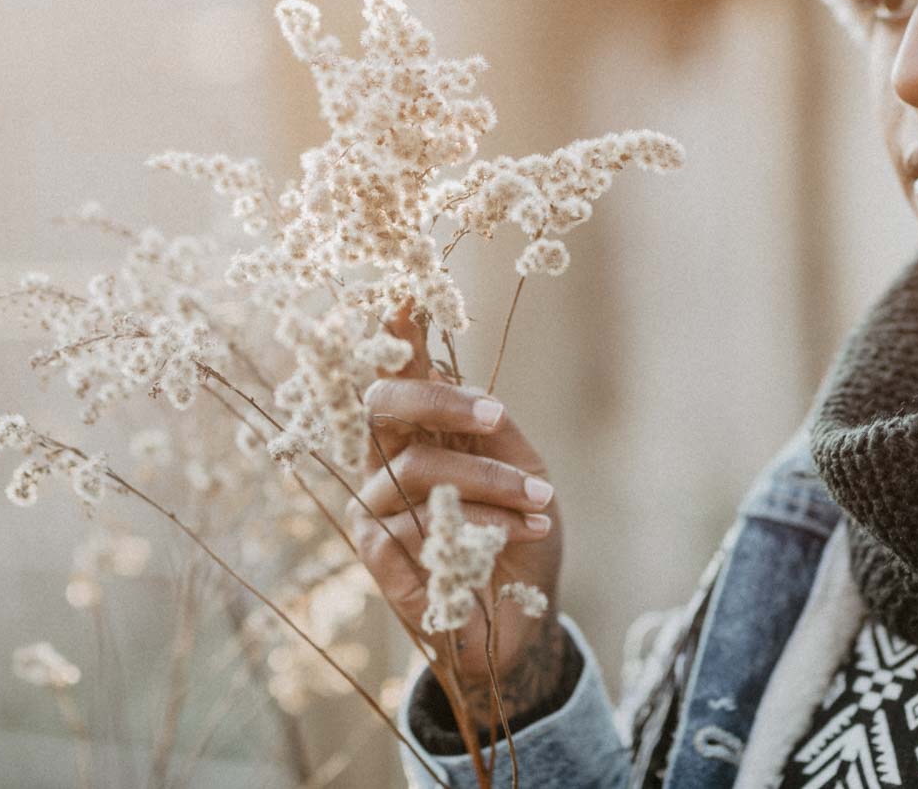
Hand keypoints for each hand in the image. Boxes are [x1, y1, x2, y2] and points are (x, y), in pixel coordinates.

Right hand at [349, 304, 566, 724]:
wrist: (524, 622)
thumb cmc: (522, 538)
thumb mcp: (526, 472)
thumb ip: (493, 430)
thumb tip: (466, 384)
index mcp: (422, 433)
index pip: (400, 375)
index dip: (397, 337)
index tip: (408, 294)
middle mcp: (388, 463)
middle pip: (383, 406)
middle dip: (439, 401)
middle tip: (494, 414)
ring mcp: (377, 510)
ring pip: (418, 474)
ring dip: (490, 486)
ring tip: (540, 506)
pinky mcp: (379, 560)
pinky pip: (415, 531)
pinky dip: (476, 531)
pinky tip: (510, 542)